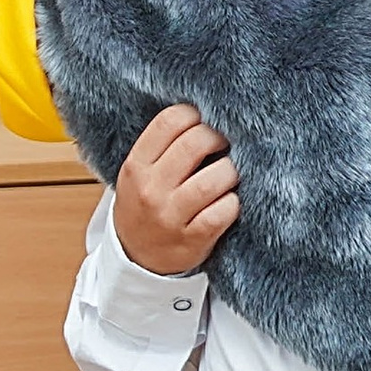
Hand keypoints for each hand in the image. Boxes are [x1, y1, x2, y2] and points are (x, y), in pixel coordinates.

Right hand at [112, 102, 239, 275]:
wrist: (135, 258)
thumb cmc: (144, 206)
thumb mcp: (139, 173)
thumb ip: (162, 146)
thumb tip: (204, 112)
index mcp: (136, 166)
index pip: (169, 122)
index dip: (195, 113)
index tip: (206, 119)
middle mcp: (151, 189)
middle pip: (195, 144)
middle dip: (219, 136)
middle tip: (227, 141)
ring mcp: (171, 216)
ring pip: (215, 178)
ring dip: (231, 170)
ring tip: (231, 170)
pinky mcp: (193, 239)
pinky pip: (225, 210)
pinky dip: (234, 202)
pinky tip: (231, 200)